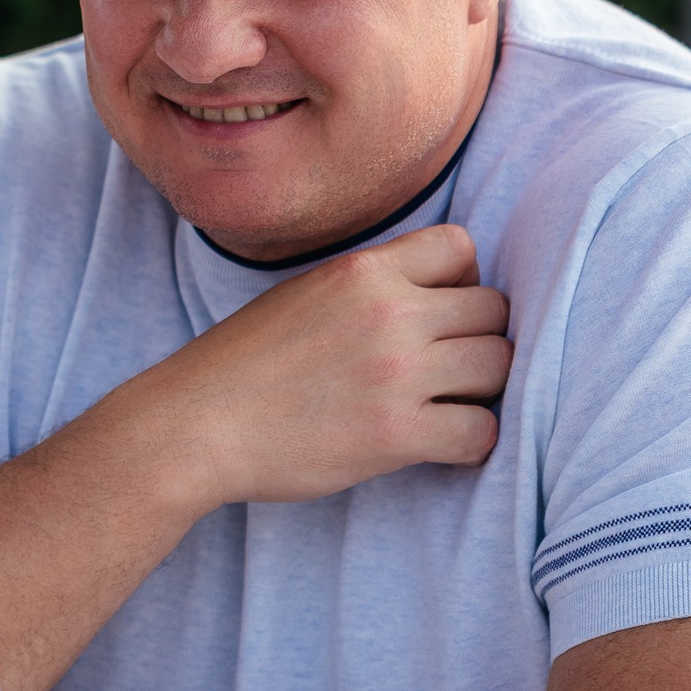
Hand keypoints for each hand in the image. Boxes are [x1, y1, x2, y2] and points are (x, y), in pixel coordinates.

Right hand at [134, 223, 510, 507]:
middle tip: (440, 367)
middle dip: (474, 338)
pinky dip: (469, 441)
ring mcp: (397, 374)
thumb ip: (365, 286)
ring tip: (440, 404)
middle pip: (493, 310)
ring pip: (498, 367)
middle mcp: (388, 313)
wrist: (192, 427)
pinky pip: (483, 432)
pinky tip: (436, 443)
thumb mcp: (301, 294)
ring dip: (478, 389)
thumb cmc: (238, 366)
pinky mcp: (397, 434)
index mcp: (361, 271)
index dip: (457, 281)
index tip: (433, 312)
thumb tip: (433, 292)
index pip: (461, 247)